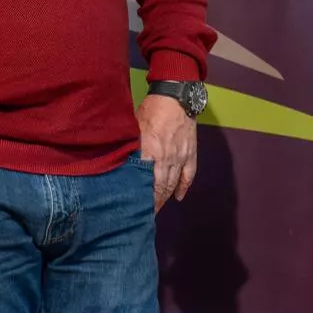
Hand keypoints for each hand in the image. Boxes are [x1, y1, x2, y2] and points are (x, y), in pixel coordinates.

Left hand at [137, 94, 196, 210]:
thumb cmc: (151, 109)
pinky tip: (178, 197)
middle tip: (146, 215)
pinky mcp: (190, 152)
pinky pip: (189, 175)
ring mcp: (180, 156)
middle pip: (160, 187)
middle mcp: (166, 158)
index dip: (141, 197)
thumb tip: (121, 162)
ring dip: (166, 197)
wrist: (176, 97)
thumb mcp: (134, 127)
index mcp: (150, 151)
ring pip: (173, 183)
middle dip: (153, 203)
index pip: (145, 182)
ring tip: (158, 209)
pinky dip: (184, 188)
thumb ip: (131, 147)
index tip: (135, 209)